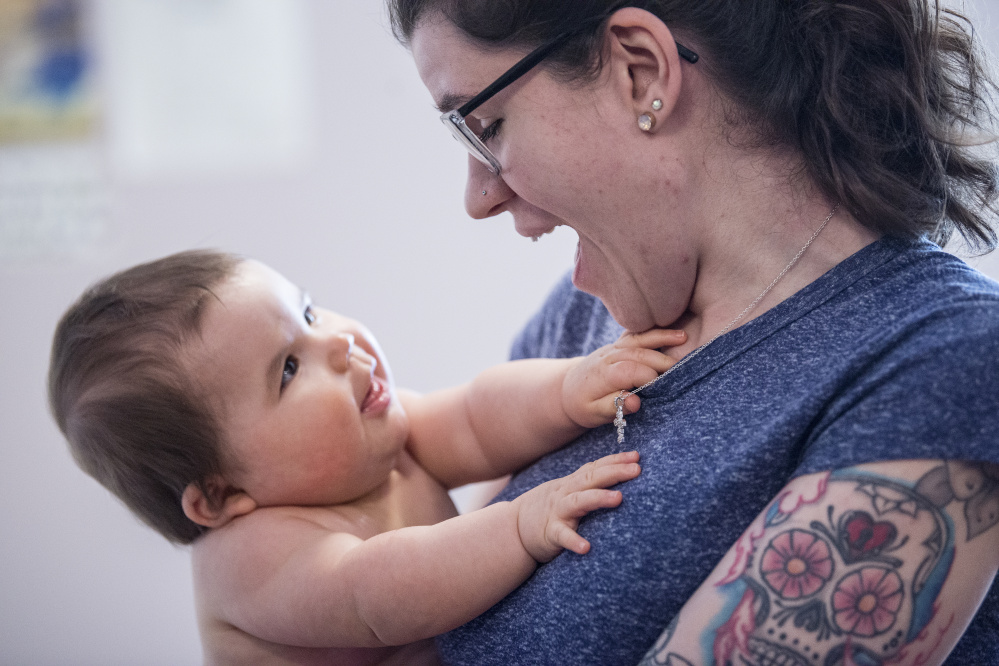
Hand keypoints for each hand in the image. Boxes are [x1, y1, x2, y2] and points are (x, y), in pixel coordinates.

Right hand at [514, 451, 641, 562]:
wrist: (514, 528)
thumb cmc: (550, 509)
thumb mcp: (567, 490)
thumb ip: (588, 482)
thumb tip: (619, 471)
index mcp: (572, 483)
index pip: (595, 468)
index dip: (615, 461)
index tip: (637, 456)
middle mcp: (565, 493)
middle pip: (591, 479)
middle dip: (614, 472)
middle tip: (636, 470)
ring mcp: (557, 512)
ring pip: (578, 502)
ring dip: (598, 498)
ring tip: (618, 498)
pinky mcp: (550, 533)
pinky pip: (562, 536)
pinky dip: (574, 541)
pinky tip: (586, 547)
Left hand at [562, 328, 684, 427]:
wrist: (568, 388)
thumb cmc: (584, 405)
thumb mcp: (594, 413)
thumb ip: (614, 407)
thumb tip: (636, 402)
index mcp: (604, 375)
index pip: (630, 371)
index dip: (649, 378)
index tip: (665, 387)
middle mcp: (610, 356)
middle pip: (639, 354)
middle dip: (662, 360)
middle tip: (686, 368)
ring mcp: (615, 347)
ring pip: (640, 339)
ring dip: (662, 337)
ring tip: (684, 337)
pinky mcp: (620, 344)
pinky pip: (638, 333)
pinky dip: (654, 330)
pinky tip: (671, 330)